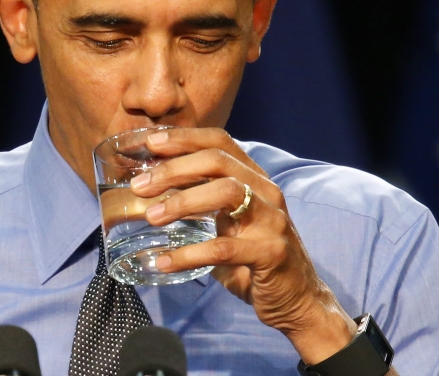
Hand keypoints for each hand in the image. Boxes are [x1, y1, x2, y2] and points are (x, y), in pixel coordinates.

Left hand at [129, 128, 357, 364]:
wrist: (298, 300)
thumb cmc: (254, 259)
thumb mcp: (230, 222)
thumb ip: (203, 203)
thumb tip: (152, 190)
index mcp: (255, 179)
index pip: (221, 142)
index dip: (185, 138)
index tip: (150, 142)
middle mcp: (267, 192)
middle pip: (218, 161)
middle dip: (175, 168)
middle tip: (141, 185)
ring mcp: (272, 220)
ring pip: (226, 192)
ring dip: (182, 201)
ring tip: (151, 216)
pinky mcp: (271, 253)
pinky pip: (223, 249)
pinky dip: (188, 255)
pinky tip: (163, 262)